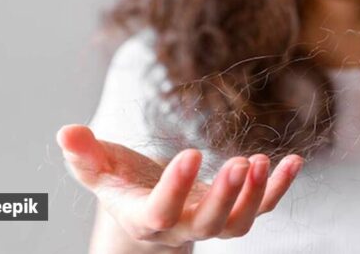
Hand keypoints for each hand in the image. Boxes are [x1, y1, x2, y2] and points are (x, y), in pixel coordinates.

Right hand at [56, 124, 302, 246]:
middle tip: (240, 164)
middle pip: (208, 224)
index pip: (160, 212)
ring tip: (264, 161)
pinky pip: (263, 207)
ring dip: (256, 195)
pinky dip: (279, 187)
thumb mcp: (100, 170)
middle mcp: (182, 227)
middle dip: (226, 197)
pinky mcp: (234, 211)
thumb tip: (65, 132)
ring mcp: (212, 223)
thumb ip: (84, 155)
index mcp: (146, 218)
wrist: (148, 208)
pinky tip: (294, 161)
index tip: (191, 153)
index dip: (176, 189)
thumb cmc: (122, 185)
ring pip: (238, 223)